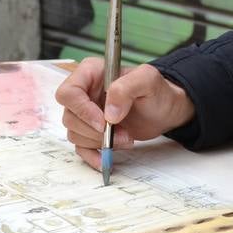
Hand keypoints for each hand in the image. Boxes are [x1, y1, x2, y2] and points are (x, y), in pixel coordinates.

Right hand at [55, 59, 195, 169]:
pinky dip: (92, 155)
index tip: (103, 122)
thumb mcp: (147, 80)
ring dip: (100, 142)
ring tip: (126, 137)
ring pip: (75, 133)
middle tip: (122, 132)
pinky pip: (81, 147)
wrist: (164, 110)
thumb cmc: (156, 91)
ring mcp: (86, 113)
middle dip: (96, 130)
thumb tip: (109, 113)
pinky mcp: (91, 131)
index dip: (82, 110)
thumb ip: (126, 88)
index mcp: (91, 73)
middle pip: (70, 116)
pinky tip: (105, 160)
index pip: (69, 92)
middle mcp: (84, 92)